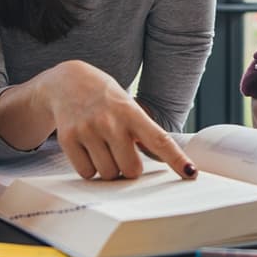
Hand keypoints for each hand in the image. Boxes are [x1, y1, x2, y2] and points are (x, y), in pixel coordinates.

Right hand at [40, 61, 195, 180]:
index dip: (176, 159)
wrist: (66, 82)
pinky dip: (90, 168)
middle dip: (130, 168)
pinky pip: (86, 173)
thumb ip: (143, 131)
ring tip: (103, 148)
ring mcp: (87, 130)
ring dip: (109, 169)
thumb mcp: (128, 106)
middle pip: (131, 169)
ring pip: (108, 174)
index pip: (159, 139)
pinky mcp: (68, 139)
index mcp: (131, 112)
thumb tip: (163, 160)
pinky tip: (88, 150)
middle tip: (122, 153)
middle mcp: (110, 121)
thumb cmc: (105, 99)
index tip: (190, 173)